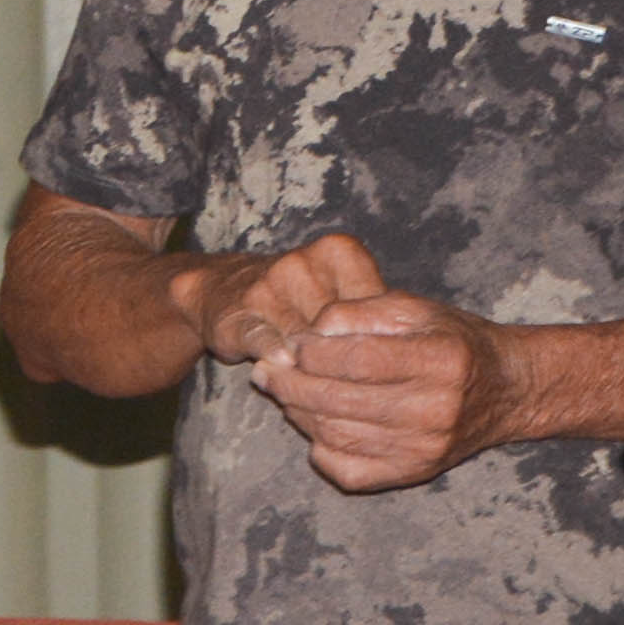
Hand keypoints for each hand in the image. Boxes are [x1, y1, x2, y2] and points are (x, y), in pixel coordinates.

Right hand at [189, 232, 383, 372]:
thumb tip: (403, 353)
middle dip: (344, 354)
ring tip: (314, 372)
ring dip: (311, 364)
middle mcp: (301, 263)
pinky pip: (265, 344)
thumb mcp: (344, 291)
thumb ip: (373, 313)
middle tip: (348, 372)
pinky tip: (284, 365)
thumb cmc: (299, 296)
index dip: (378, 338)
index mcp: (339, 252)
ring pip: (304, 341)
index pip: (375, 304)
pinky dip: (278, 358)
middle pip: (339, 327)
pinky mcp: (235, 317)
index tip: (379, 355)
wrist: (220, 288)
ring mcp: (265, 289)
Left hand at [251, 286, 515, 492]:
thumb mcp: (413, 309)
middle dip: (289, 384)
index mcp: (440, 361)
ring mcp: (425, 448)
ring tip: (284, 391)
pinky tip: (315, 424)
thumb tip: (305, 336)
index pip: (356, 360)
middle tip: (266, 370)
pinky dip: (320, 448)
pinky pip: (346, 470)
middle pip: (338, 402)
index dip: (311, 353)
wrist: (505, 390)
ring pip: (335, 436)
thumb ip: (357, 312)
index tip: (292, 344)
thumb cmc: (451, 341)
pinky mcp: (414, 473)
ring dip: (298, 413)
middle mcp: (436, 410)